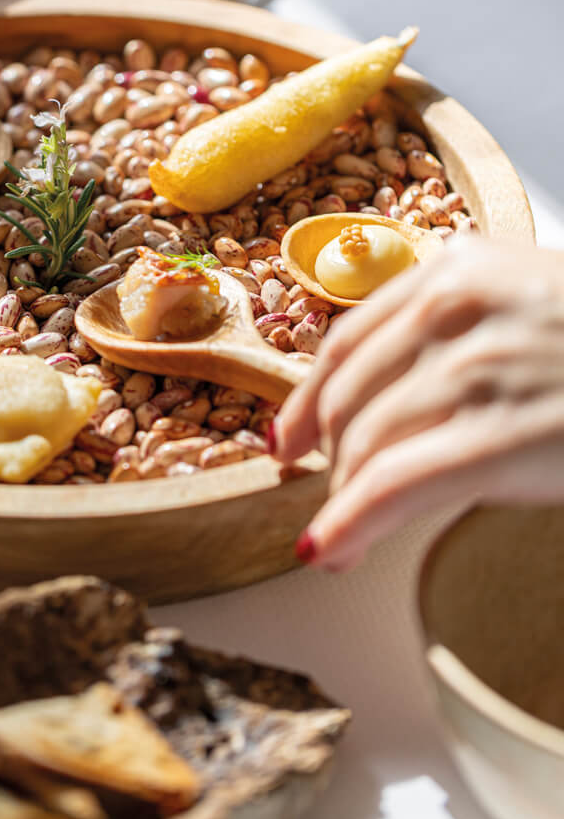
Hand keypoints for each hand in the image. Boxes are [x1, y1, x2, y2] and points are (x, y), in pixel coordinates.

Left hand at [274, 240, 563, 568]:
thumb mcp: (531, 303)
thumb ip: (460, 327)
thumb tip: (383, 398)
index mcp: (459, 267)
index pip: (347, 340)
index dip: (308, 401)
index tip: (288, 440)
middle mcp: (456, 309)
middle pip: (351, 399)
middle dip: (331, 462)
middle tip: (331, 502)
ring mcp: (477, 370)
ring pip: (367, 447)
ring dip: (345, 502)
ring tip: (339, 537)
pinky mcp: (501, 436)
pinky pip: (394, 487)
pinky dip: (351, 525)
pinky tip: (331, 550)